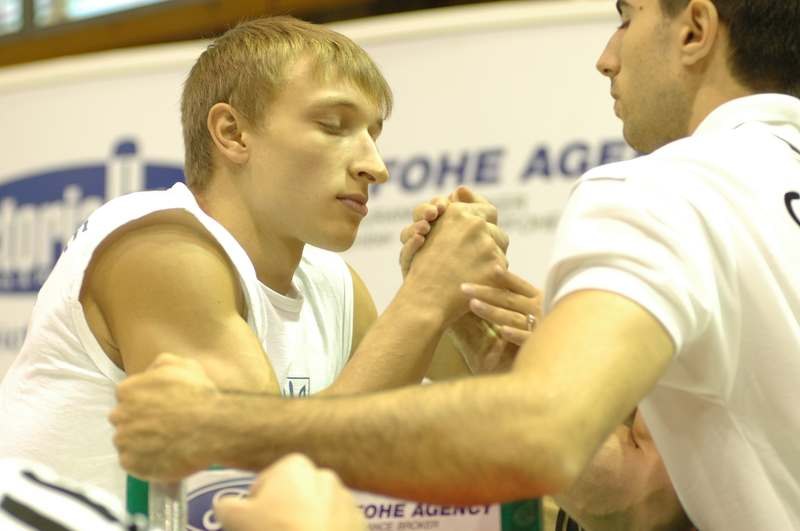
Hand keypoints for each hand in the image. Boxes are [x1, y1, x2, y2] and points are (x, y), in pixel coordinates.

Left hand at [109, 353, 219, 480]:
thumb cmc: (199, 395)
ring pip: (127, 442)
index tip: (160, 408)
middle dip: (139, 422)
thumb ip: (160, 364)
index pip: (127, 396)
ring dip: (142, 443)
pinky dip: (146, 462)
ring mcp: (124, 442)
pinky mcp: (132, 464)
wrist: (212, 428)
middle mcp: (120, 415)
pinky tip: (165, 456)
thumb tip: (150, 372)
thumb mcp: (183, 365)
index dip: (144, 402)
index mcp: (127, 390)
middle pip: (124, 420)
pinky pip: (133, 463)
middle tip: (164, 426)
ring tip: (167, 443)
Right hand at [214, 454, 365, 530]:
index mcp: (295, 465)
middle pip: (293, 496)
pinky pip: (335, 526)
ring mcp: (345, 498)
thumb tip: (222, 504)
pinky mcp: (360, 521)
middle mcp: (324, 474)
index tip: (254, 524)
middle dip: (282, 512)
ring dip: (306, 522)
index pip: (265, 483)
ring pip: (315, 511)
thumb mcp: (237, 519)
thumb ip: (227, 506)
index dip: (255, 507)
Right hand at [400, 187, 508, 322]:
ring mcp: (487, 245)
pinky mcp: (496, 266)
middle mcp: (474, 224)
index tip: (479, 228)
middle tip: (474, 253)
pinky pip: (502, 267)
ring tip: (472, 270)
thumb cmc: (421, 269)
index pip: (485, 209)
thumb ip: (449, 211)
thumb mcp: (428, 233)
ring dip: (491, 256)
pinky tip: (479, 282)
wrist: (425, 301)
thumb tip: (462, 190)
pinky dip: (494, 275)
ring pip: (500, 246)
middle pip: (495, 228)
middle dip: (488, 238)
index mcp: (456, 213)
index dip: (484, 218)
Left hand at [461, 267, 541, 345]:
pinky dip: (516, 334)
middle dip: (484, 292)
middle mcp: (538, 309)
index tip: (487, 268)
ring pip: (513, 317)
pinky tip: (502, 331)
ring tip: (472, 304)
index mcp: (536, 297)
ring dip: (492, 311)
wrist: (557, 351)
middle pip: (508, 299)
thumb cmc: (541, 325)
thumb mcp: (531, 307)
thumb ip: (513, 296)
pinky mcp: (539, 345)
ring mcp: (539, 327)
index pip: (517, 284)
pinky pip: (526, 339)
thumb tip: (488, 281)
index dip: (504, 276)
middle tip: (463, 288)